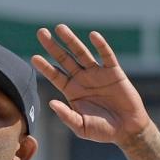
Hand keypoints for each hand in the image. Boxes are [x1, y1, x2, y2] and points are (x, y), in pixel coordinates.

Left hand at [32, 24, 149, 144]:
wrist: (126, 130)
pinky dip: (100, 45)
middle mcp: (82, 79)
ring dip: (71, 40)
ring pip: (82, 53)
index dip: (45, 67)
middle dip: (53, 46)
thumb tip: (51, 103)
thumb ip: (67, 116)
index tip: (33, 57)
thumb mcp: (81, 127)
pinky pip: (106, 55)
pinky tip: (92, 36)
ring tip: (60, 28)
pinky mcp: (114, 72)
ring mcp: (97, 73)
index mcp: (72, 92)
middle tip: (41, 32)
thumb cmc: (102, 131)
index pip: (55, 76)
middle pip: (64, 59)